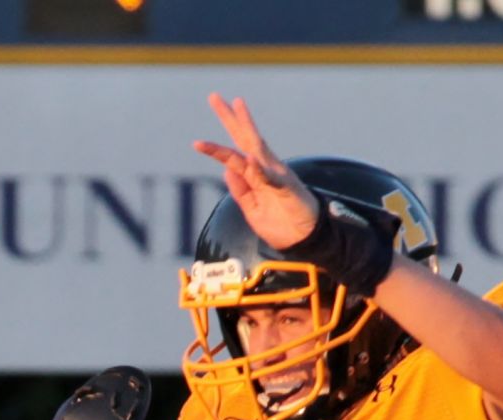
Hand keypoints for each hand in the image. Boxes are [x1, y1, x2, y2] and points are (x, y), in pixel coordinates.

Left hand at [193, 92, 318, 251]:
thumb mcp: (253, 211)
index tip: (196, 142)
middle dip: (229, 118)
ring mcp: (276, 175)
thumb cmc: (282, 225)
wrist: (306, 239)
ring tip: (236, 105)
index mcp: (256, 176)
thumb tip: (226, 170)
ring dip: (247, 126)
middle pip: (244, 139)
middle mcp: (265, 169)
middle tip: (213, 97)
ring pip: (257, 147)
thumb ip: (241, 192)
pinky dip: (260, 170)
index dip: (217, 148)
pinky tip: (250, 159)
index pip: (235, 155)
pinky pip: (270, 177)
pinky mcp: (286, 188)